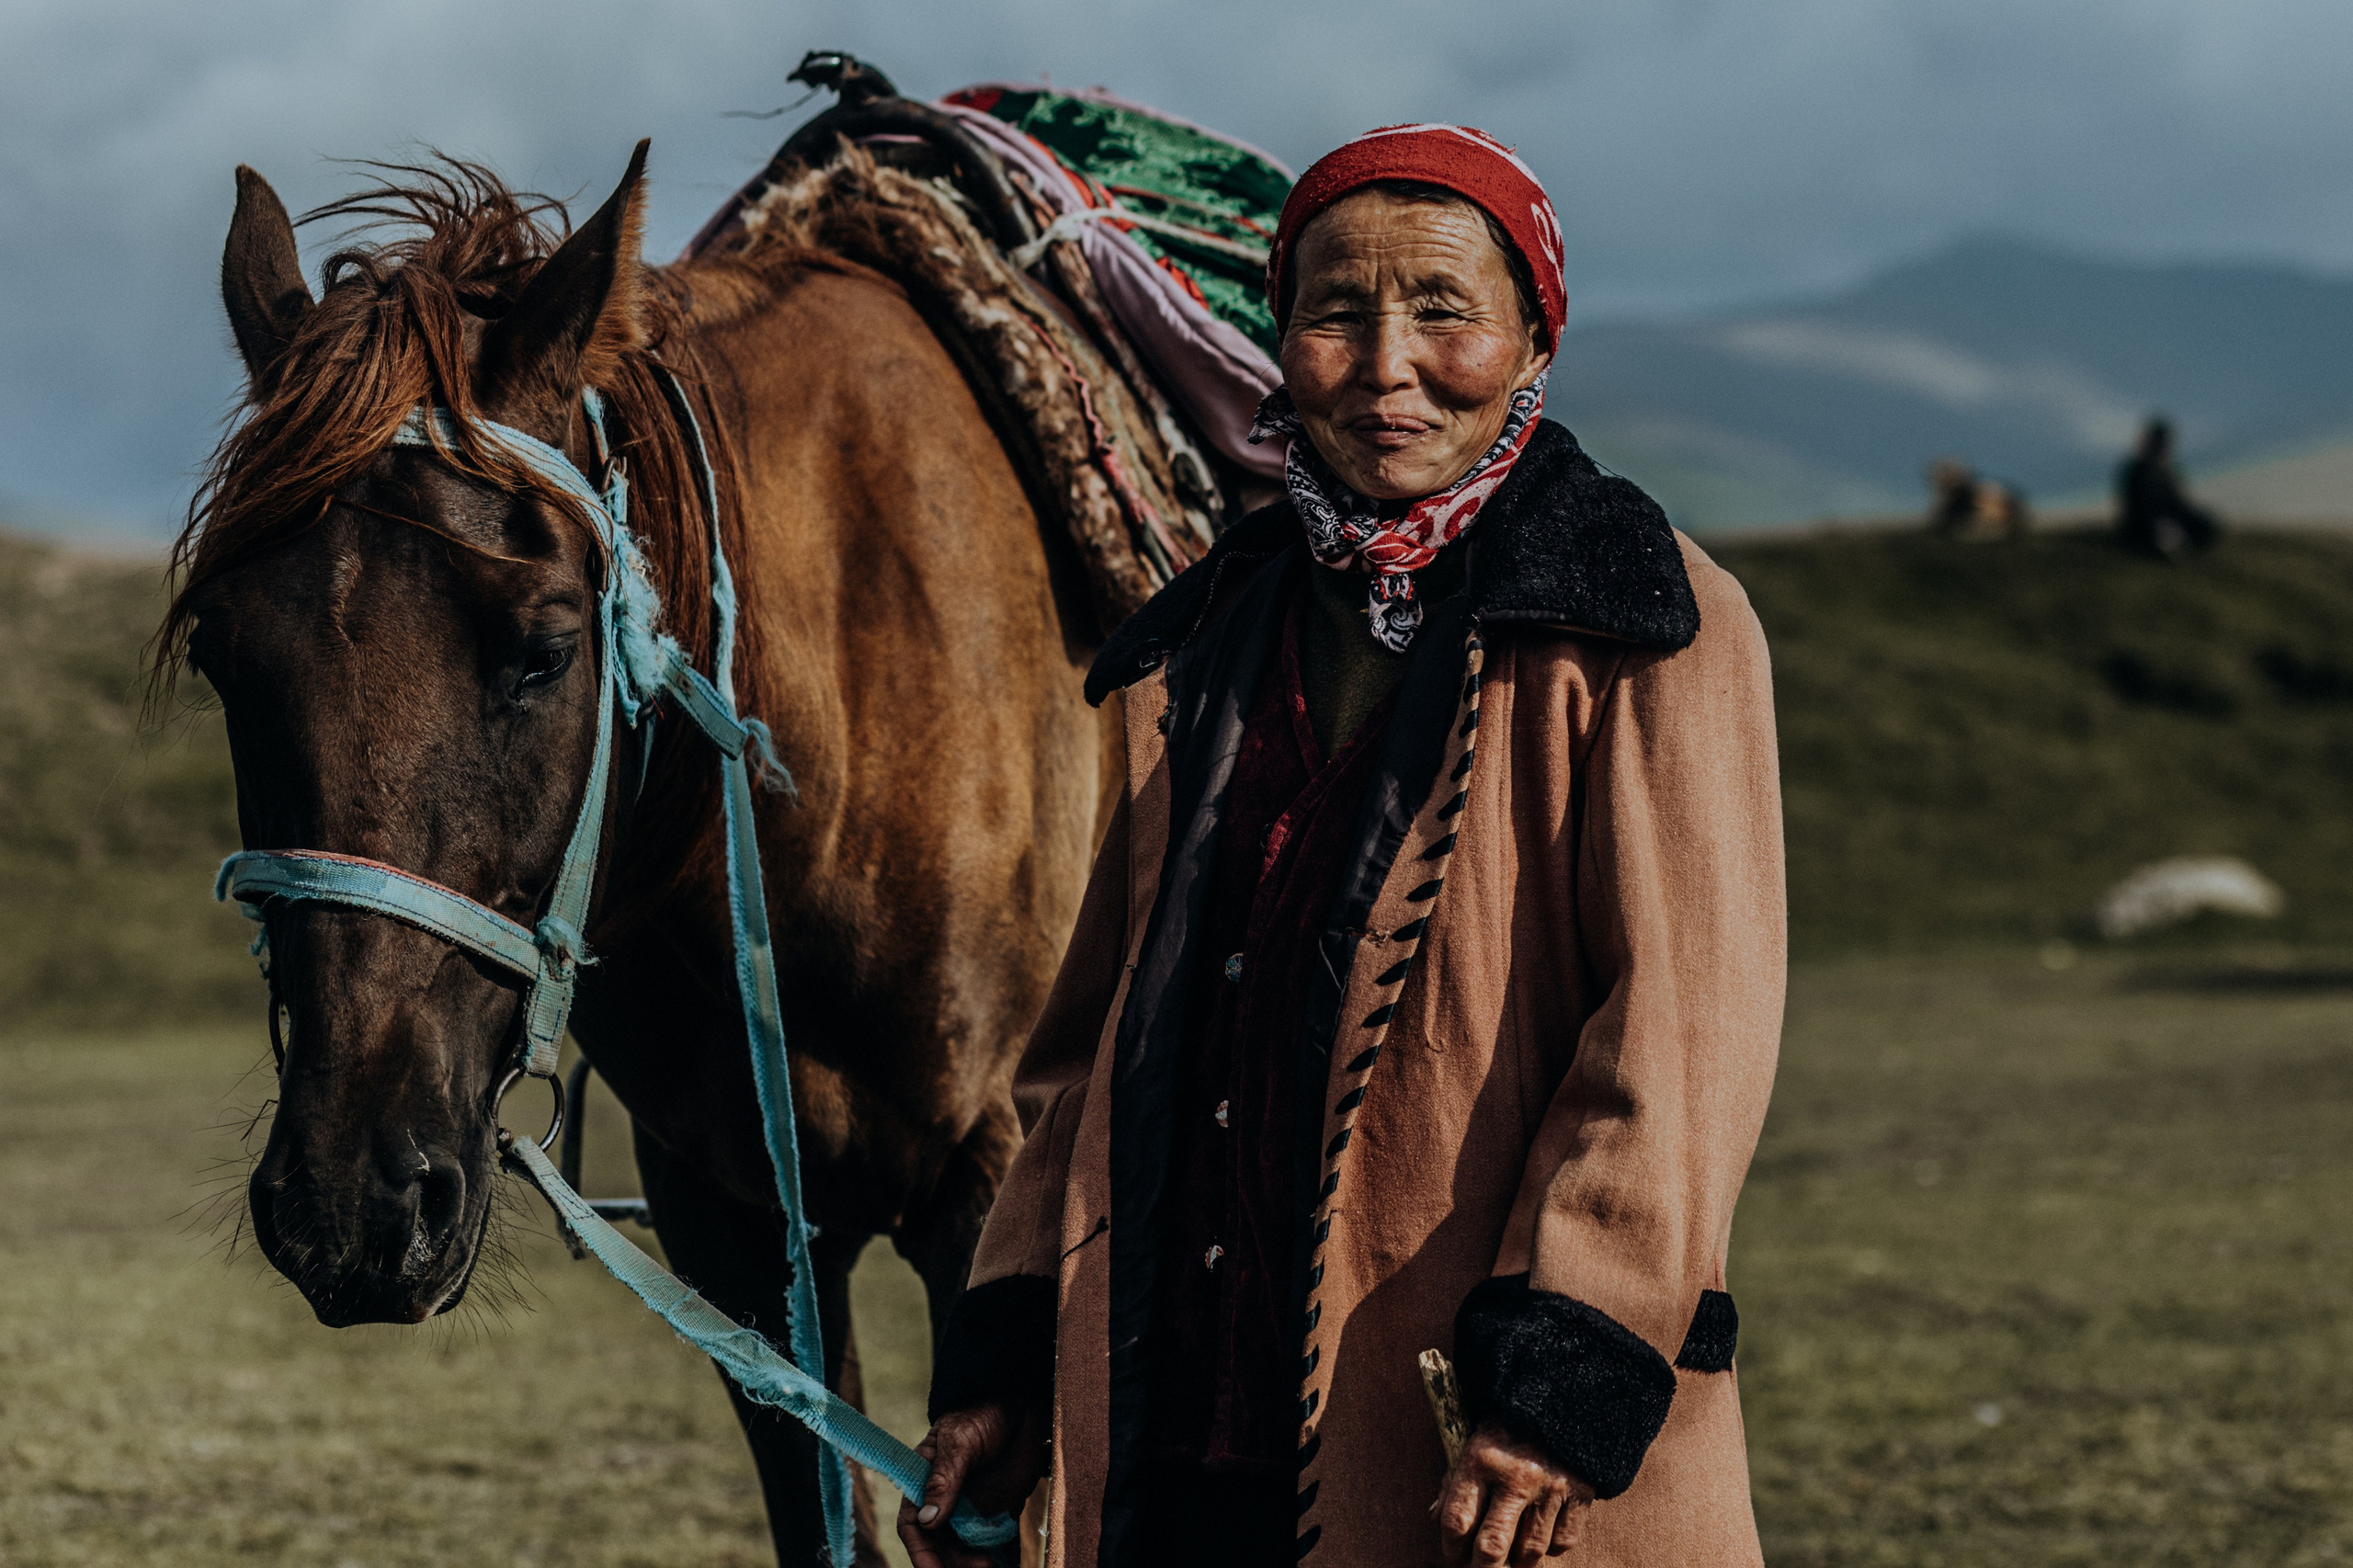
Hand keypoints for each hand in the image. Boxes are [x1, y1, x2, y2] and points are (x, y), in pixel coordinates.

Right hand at [896, 1402, 1049, 1567]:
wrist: (1022, 1406)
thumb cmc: (983, 1414)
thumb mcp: (960, 1440)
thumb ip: (944, 1478)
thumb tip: (928, 1519)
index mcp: (923, 1481)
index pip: (912, 1524)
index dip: (920, 1551)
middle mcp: (945, 1501)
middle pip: (940, 1545)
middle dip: (955, 1563)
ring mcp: (971, 1509)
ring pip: (966, 1549)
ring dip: (976, 1564)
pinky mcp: (998, 1512)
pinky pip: (997, 1543)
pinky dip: (1004, 1558)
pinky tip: (1011, 1566)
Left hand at [1436, 1424, 1596, 1565]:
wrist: (1561, 1398)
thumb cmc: (1506, 1426)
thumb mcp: (1473, 1441)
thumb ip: (1454, 1480)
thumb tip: (1437, 1519)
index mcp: (1480, 1458)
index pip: (1457, 1521)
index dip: (1451, 1548)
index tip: (1453, 1556)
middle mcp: (1516, 1476)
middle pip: (1492, 1547)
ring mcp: (1551, 1487)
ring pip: (1529, 1551)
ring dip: (1518, 1560)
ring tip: (1511, 1554)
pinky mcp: (1580, 1493)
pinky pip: (1562, 1543)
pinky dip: (1550, 1546)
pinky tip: (1541, 1532)